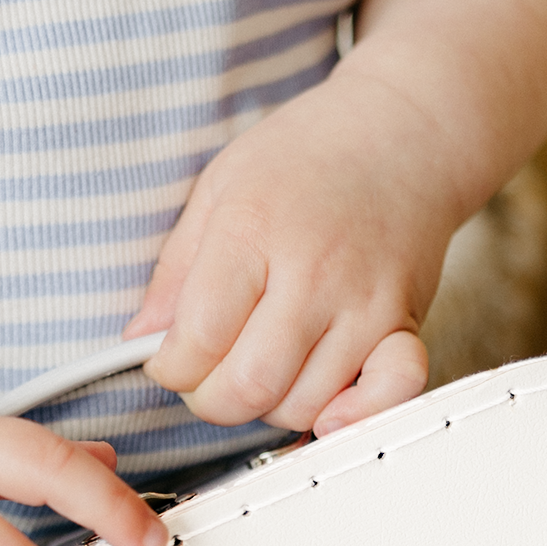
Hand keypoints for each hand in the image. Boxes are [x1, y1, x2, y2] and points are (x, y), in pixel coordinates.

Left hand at [126, 66, 459, 436]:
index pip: (198, 340)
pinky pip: (389, 395)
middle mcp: (313, 274)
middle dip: (212, 400)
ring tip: (263, 369)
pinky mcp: (404, 325)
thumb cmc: (310, 155)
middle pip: (248, 387)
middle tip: (209, 376)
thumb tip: (141, 338)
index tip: (170, 360)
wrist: (405, 130)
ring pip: (303, 406)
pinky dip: (354, 415)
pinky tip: (329, 406)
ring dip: (270, 408)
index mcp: (254, 231)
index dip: (171, 369)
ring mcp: (364, 305)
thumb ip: (176, 268)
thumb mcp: (220, 186)